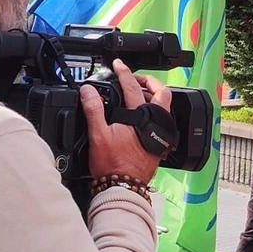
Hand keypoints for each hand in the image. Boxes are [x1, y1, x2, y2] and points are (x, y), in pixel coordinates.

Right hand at [82, 59, 172, 182]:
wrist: (124, 186)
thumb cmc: (113, 165)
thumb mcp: (98, 134)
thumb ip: (93, 109)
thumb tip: (88, 91)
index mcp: (140, 117)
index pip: (133, 86)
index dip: (124, 72)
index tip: (118, 65)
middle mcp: (154, 123)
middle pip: (161, 93)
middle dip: (150, 81)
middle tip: (136, 78)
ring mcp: (159, 132)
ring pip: (164, 107)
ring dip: (152, 96)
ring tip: (137, 95)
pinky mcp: (159, 143)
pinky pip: (161, 120)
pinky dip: (153, 111)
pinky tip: (141, 116)